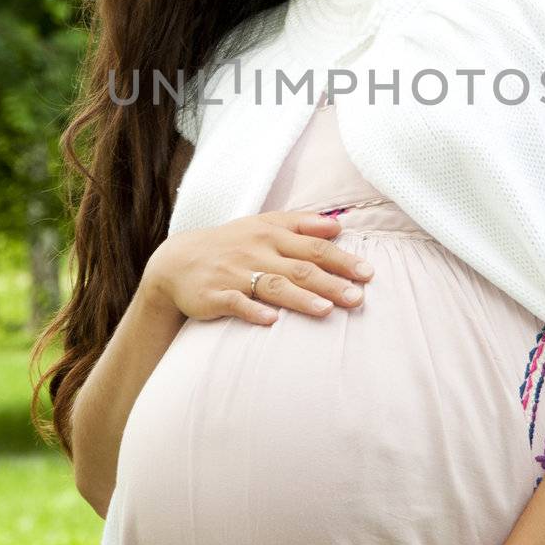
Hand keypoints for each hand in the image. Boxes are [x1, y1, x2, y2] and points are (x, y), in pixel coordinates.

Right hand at [144, 209, 373, 325]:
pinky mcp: (215, 295)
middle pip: (299, 267)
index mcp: (271, 233)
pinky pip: (236, 303)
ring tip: (326, 310)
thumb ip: (301, 223)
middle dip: (330, 282)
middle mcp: (256, 251)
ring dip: (300, 298)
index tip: (367, 273)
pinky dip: (253, 311)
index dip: (341, 259)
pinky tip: (272, 321)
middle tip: (358, 297)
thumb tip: (338, 224)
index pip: (313, 245)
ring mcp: (235, 273)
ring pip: (272, 285)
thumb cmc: (231, 244)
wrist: (177, 261)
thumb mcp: (263, 224)